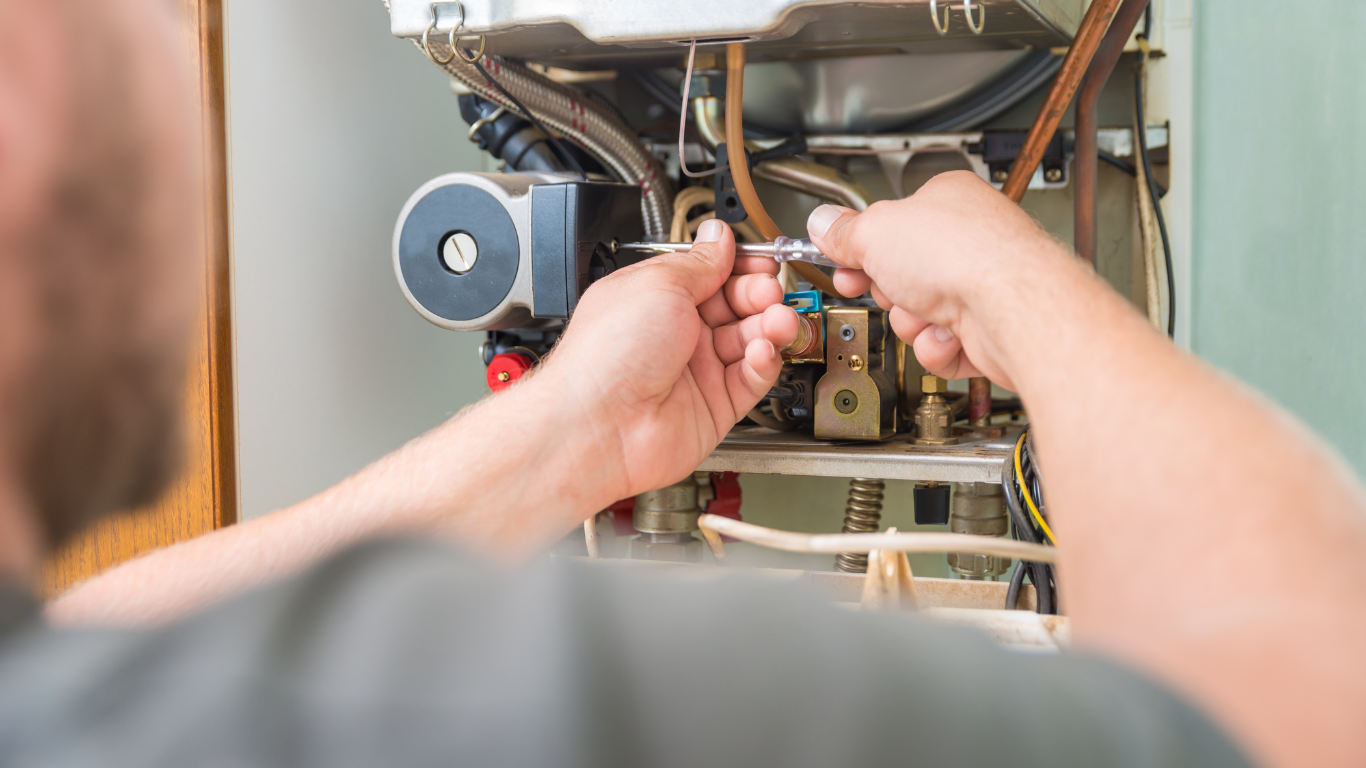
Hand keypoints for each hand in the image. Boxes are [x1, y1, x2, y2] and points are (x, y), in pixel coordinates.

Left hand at [538, 219, 798, 500]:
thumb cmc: (607, 355)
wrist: (599, 424)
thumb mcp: (659, 284)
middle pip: (736, 306)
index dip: (740, 266)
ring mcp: (695, 371)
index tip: (762, 261)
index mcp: (656, 298)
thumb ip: (700, 262)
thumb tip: (718, 236)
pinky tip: (762, 351)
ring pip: (750, 341)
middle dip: (759, 294)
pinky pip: (751, 379)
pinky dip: (763, 363)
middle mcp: (676, 333)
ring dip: (769, 326)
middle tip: (769, 291)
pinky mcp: (714, 406)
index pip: (711, 274)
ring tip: (777, 321)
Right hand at [806, 171, 1062, 391]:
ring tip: (926, 312)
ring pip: (916, 315)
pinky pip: (940, 346)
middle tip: (886, 286)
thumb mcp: (875, 232)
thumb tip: (822, 223)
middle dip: (888, 290)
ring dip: (911, 321)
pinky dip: (937, 347)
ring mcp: (980, 286)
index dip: (859, 245)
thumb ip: (844, 231)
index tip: (840, 258)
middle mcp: (967, 241)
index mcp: (945, 201)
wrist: (1013, 309)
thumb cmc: (965, 256)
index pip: (890, 223)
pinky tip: (949, 334)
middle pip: (900, 273)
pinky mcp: (988, 330)